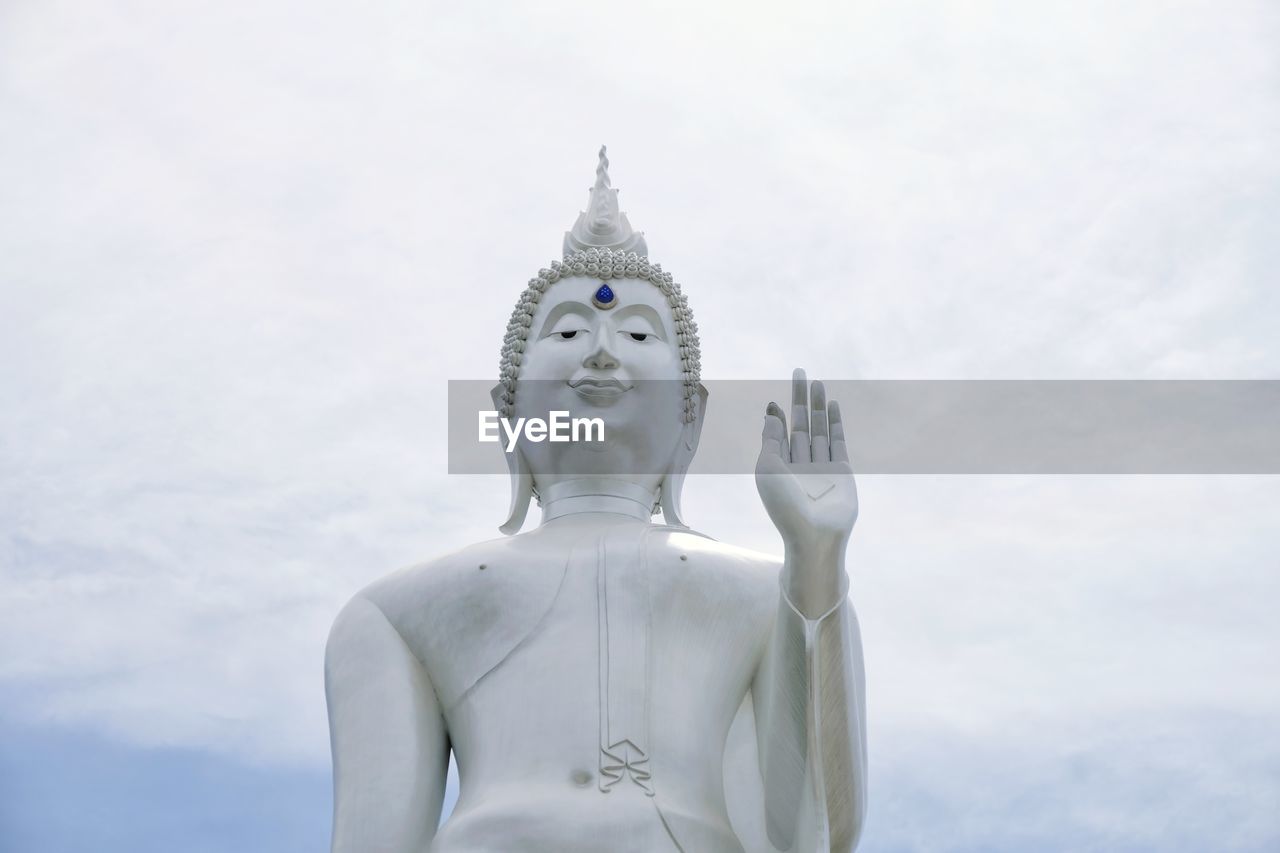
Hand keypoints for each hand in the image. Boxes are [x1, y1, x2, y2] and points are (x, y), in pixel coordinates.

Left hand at [756, 369, 857, 612]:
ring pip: (818, 428)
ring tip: (817, 382)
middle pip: (800, 424)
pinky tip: (831, 405)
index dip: (779, 415)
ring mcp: (821, 466)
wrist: (814, 536)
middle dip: (801, 398)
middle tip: (801, 372)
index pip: (779, 433)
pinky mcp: (841, 470)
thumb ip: (770, 439)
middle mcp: (800, 465)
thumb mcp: (767, 469)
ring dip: (818, 405)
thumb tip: (771, 410)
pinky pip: (837, 441)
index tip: (777, 400)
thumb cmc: (785, 507)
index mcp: (778, 467)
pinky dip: (834, 422)